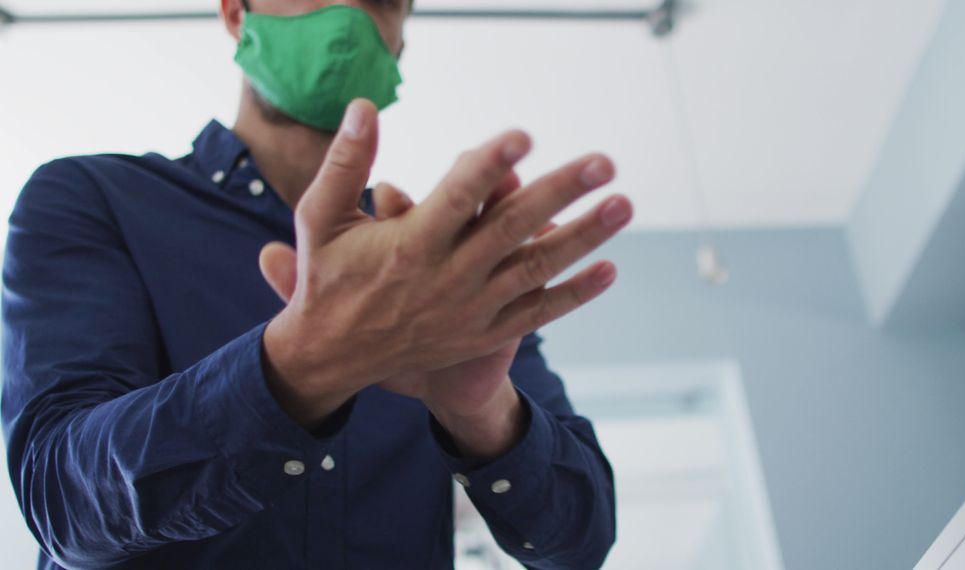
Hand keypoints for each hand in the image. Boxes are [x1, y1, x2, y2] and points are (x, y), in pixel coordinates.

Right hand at [259, 99, 632, 428]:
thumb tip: (364, 107)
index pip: (457, 198)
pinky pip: (538, 312)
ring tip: (622, 204)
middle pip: (512, 228)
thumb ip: (345, 162)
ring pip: (536, 268)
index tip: (524, 136)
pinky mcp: (485, 332)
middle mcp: (448, 278)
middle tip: (603, 161)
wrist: (335, 356)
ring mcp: (472, 309)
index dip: (491, 165)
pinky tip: (609, 269)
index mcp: (410, 245)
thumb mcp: (322, 217)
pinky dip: (574, 294)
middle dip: (560, 192)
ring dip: (581, 236)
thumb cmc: (329, 276)